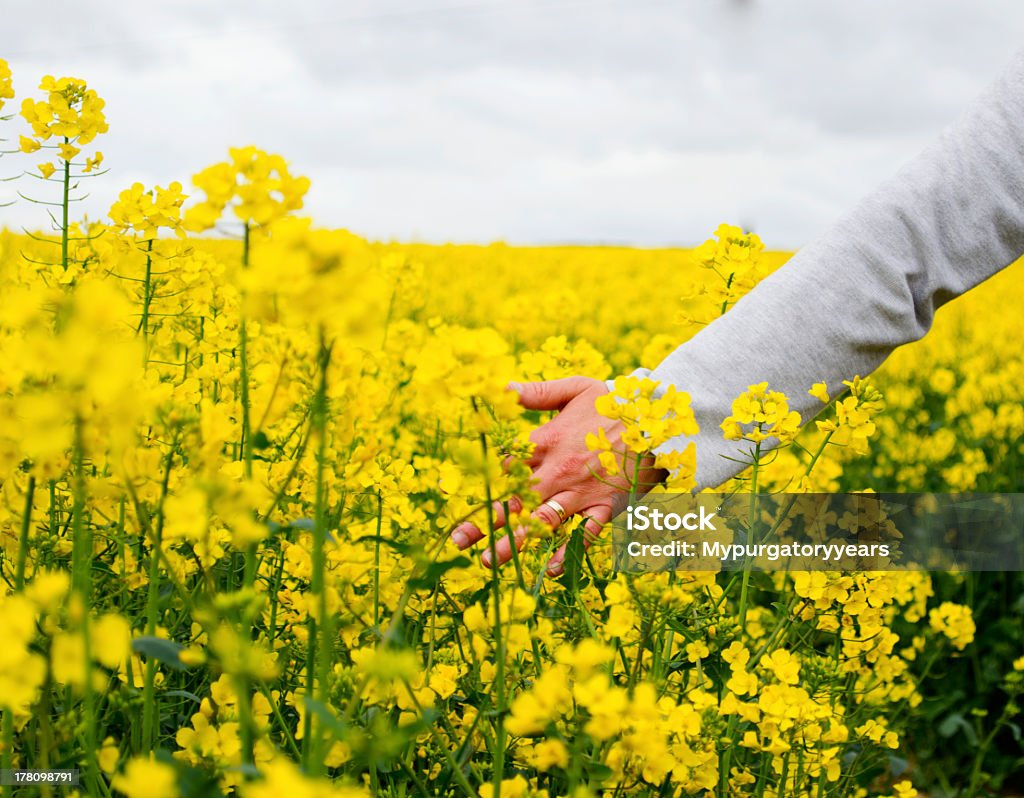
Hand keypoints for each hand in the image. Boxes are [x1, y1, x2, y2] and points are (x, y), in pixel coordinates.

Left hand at [449, 376, 665, 575]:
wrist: (660, 420)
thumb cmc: (615, 403)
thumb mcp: (575, 388)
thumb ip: (536, 392)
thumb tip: (502, 388)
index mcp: (546, 440)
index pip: (504, 465)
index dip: (483, 481)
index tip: (460, 495)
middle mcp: (558, 469)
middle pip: (513, 499)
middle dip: (483, 521)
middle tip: (457, 542)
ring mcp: (581, 491)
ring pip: (542, 520)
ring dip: (514, 542)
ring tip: (489, 561)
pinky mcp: (605, 506)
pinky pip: (584, 534)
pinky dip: (568, 552)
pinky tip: (550, 570)